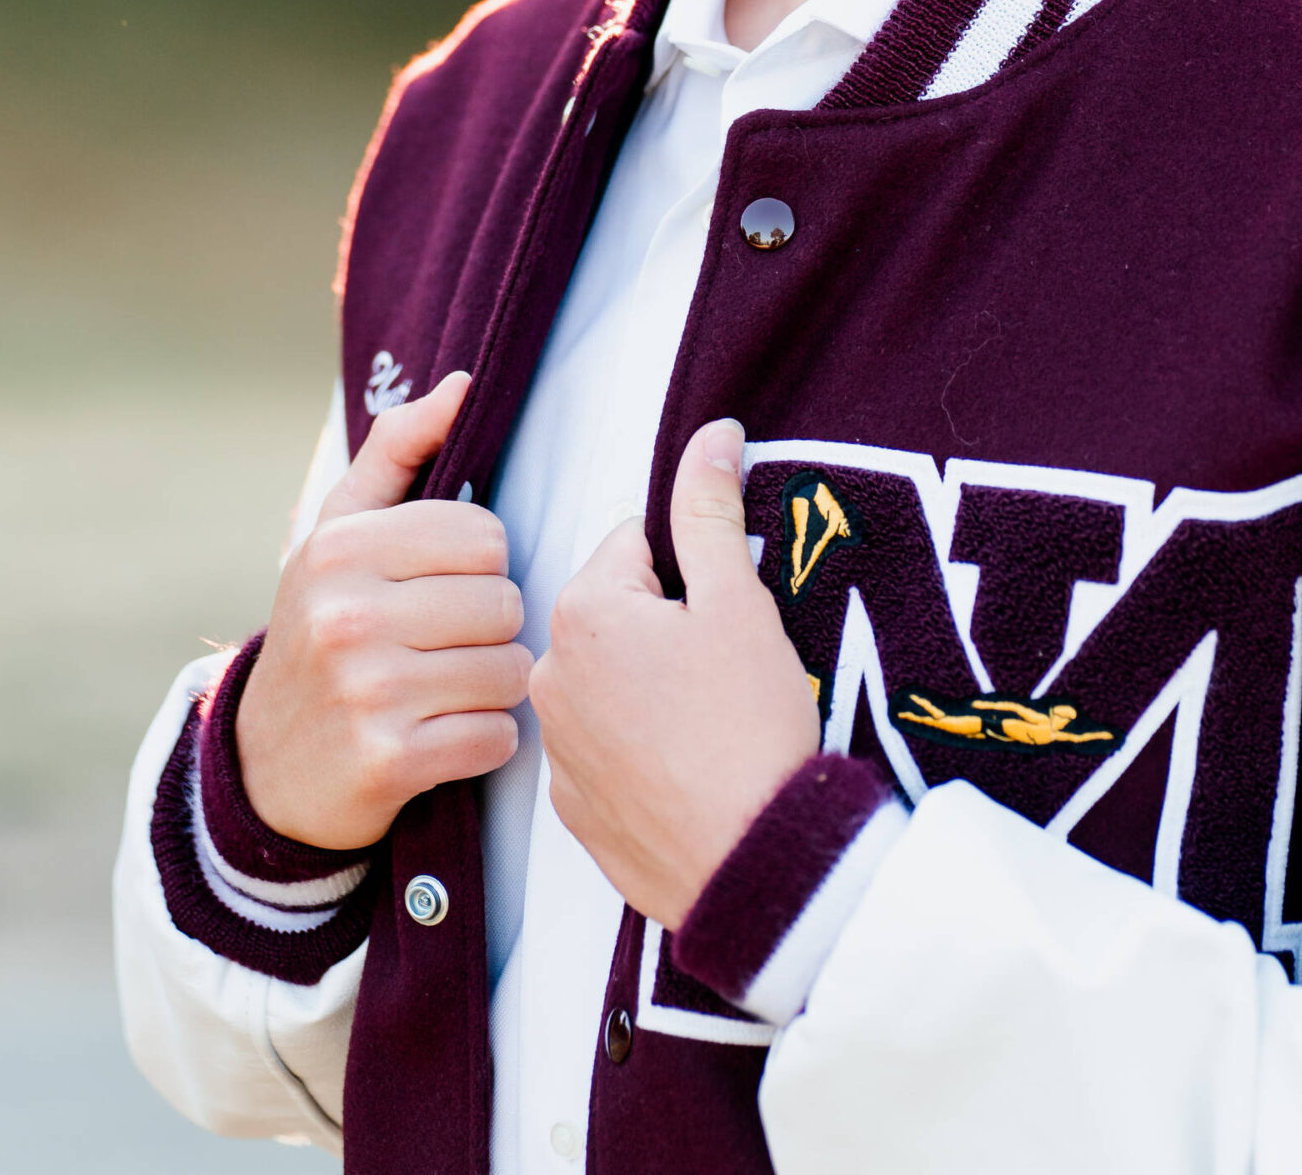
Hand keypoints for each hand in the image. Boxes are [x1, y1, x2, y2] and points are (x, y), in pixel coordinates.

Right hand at [236, 371, 530, 849]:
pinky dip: (486, 741)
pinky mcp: (388, 762)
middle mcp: (348, 615)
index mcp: (343, 547)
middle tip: (448, 645)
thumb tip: (464, 385)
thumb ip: (400, 448)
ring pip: (509, 671)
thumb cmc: (325, 624)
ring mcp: (366, 692)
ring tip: (450, 688)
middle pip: (504, 603)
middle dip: (491, 627)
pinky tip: (447, 736)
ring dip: (494, 686)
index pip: (486, 536)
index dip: (479, 565)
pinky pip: (497, 737)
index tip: (443, 587)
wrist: (267, 765)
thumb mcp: (341, 530)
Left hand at [531, 419, 819, 928]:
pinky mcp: (574, 809)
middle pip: (619, 614)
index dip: (694, 575)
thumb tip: (710, 435)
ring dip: (653, 686)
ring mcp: (556, 750)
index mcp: (582, 614)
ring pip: (612, 681)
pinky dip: (643, 748)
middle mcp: (548, 678)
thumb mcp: (739, 601)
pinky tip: (691, 769)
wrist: (753, 866)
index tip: (723, 619)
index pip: (637, 549)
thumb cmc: (749, 726)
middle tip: (724, 672)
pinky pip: (607, 748)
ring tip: (711, 723)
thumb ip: (710, 510)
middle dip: (669, 627)